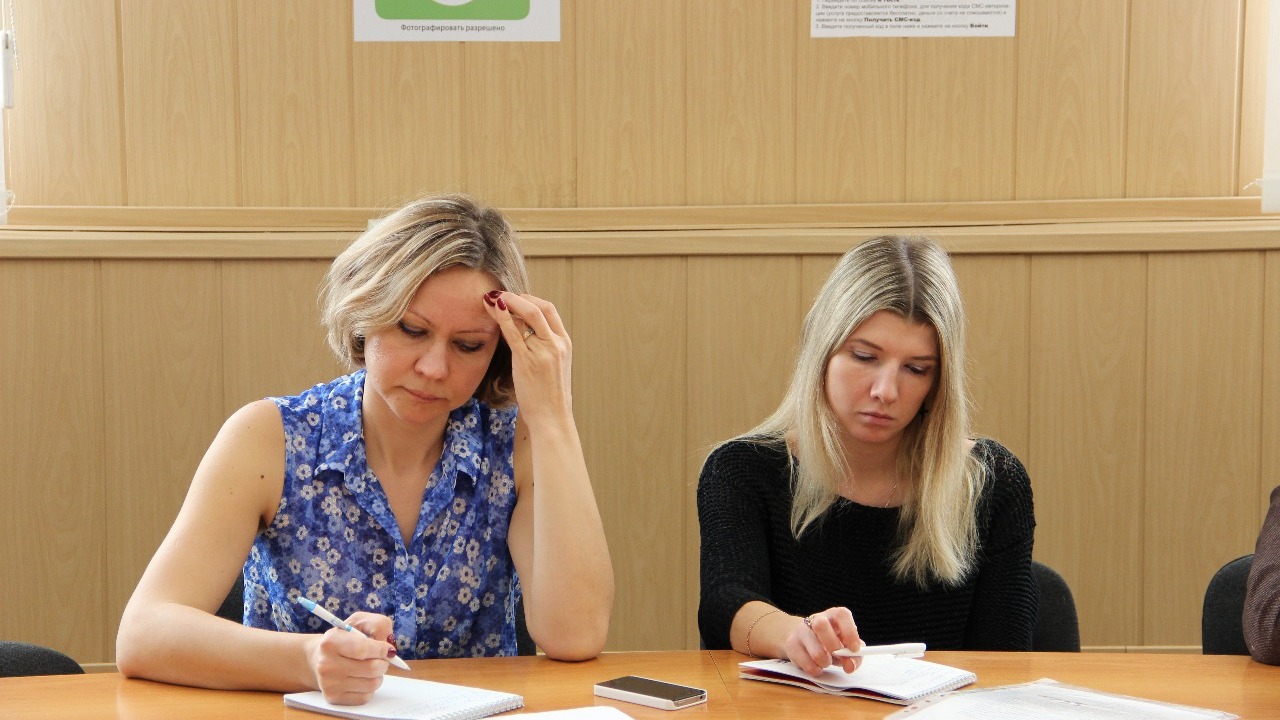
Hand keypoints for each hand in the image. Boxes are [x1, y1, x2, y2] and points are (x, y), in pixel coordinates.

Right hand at [306, 612, 395, 704]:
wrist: (319, 657)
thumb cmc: (345, 638)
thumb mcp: (360, 621)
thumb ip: (379, 626)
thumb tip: (390, 650)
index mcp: (331, 641)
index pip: (363, 649)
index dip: (381, 649)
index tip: (387, 649)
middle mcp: (326, 664)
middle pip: (371, 668)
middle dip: (383, 662)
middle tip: (381, 658)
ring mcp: (329, 684)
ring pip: (372, 684)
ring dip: (378, 675)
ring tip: (371, 667)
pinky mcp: (333, 698)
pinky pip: (365, 697)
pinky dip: (370, 688)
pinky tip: (362, 678)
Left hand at [483, 291, 572, 424]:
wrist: (552, 419)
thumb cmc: (549, 397)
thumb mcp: (552, 368)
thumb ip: (543, 349)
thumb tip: (524, 336)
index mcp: (564, 343)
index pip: (549, 310)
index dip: (530, 300)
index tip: (514, 299)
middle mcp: (557, 344)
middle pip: (540, 307)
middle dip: (518, 297)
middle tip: (500, 295)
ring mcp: (544, 351)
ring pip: (526, 315)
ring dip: (507, 302)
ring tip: (490, 298)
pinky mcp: (528, 361)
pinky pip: (514, 332)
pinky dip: (502, 317)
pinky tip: (492, 309)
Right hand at [782, 607, 861, 676]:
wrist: (805, 640)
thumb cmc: (832, 643)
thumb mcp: (846, 646)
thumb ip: (855, 656)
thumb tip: (851, 665)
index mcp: (833, 615)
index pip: (841, 615)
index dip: (850, 632)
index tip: (854, 649)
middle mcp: (816, 619)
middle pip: (821, 626)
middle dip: (834, 647)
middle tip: (839, 657)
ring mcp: (801, 631)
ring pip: (816, 652)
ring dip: (826, 662)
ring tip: (826, 661)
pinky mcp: (791, 645)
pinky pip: (807, 664)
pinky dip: (816, 670)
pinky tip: (816, 665)